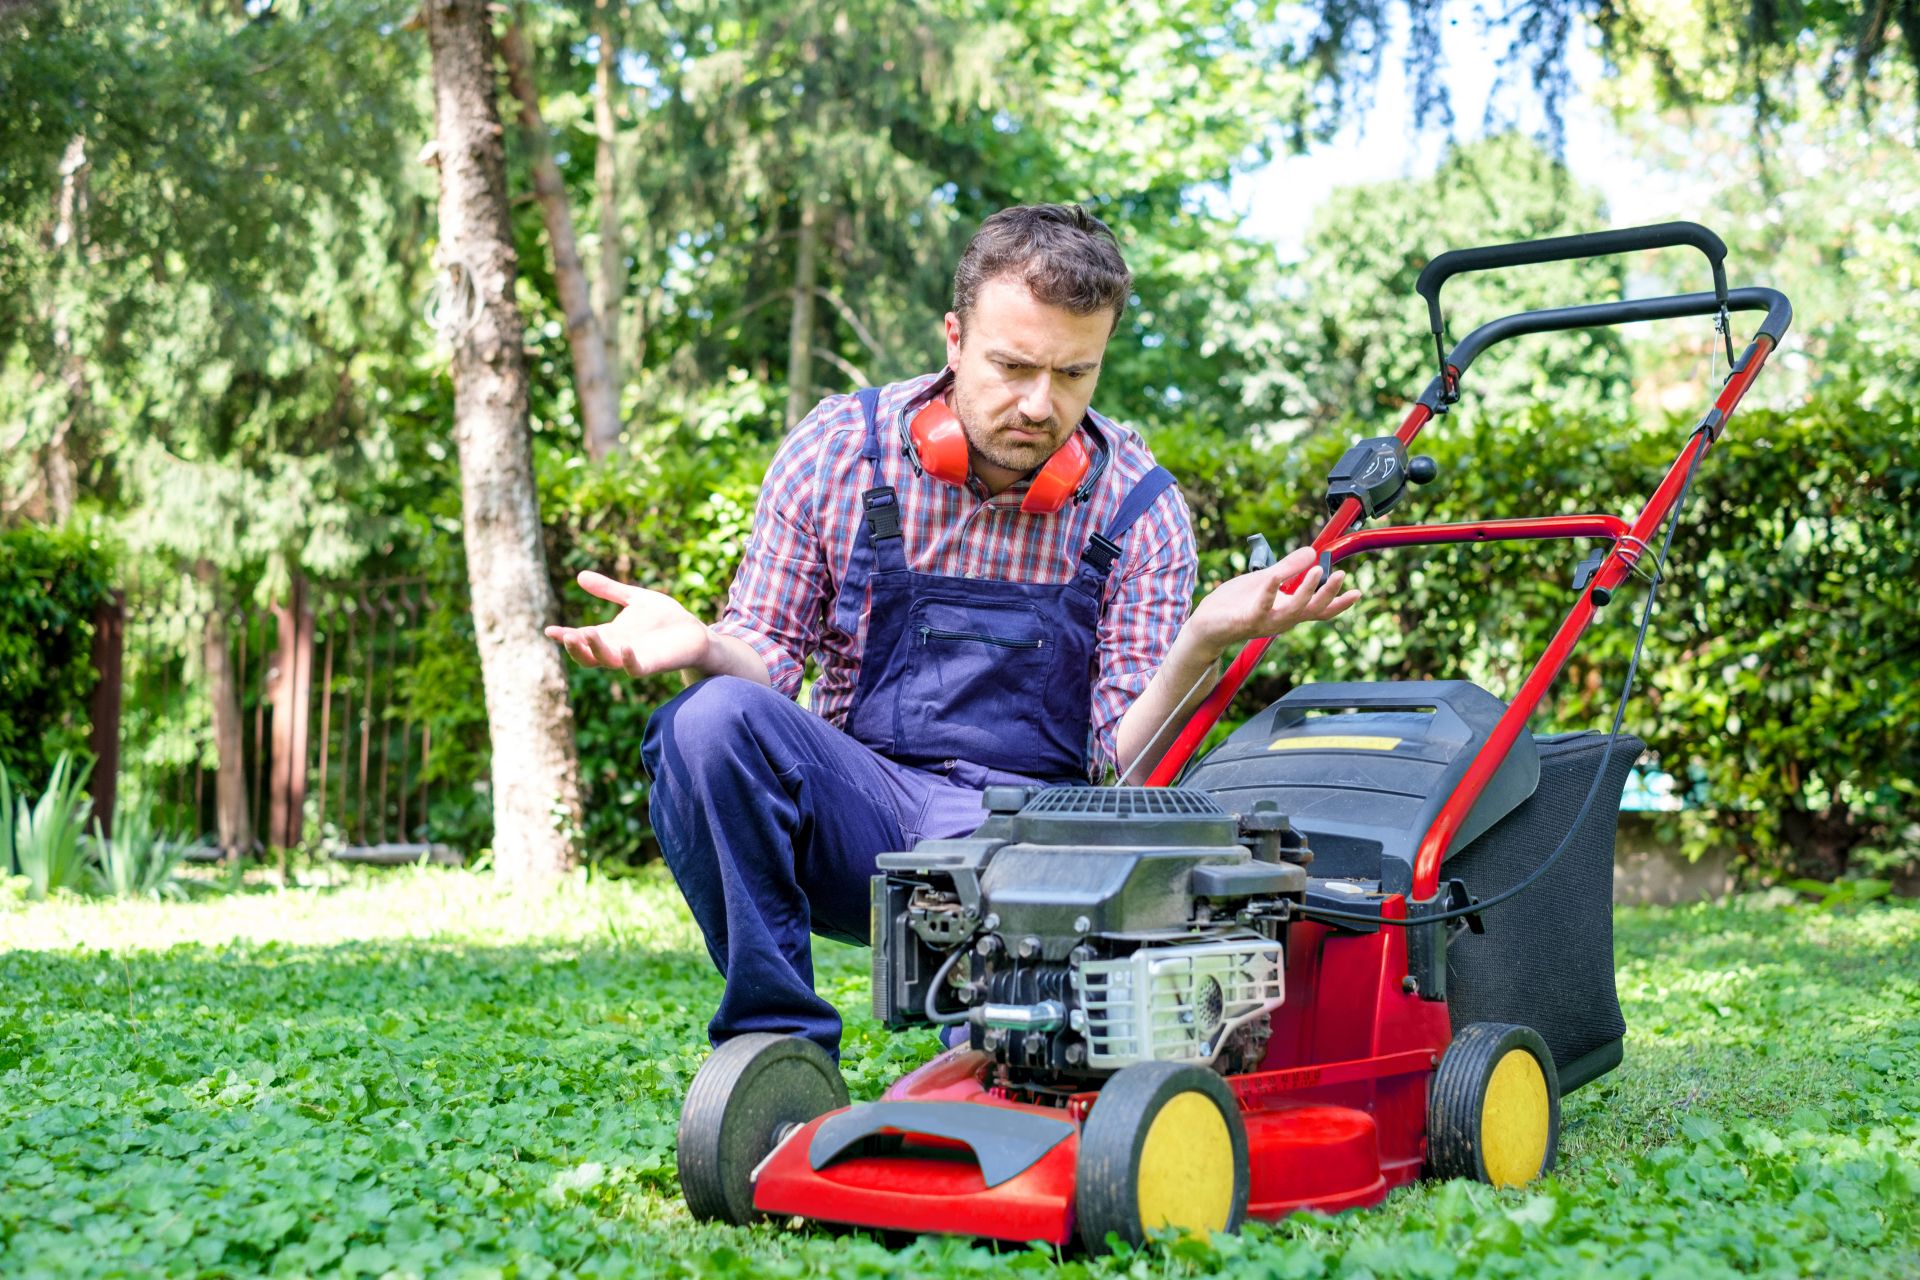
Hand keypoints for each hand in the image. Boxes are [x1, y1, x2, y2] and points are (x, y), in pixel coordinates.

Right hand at [544, 571, 714, 677]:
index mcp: (610, 636)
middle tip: (566, 634)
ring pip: (607, 662)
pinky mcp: (652, 664)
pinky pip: (636, 669)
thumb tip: (580, 575)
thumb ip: (609, 590)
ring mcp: (634, 659)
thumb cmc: (666, 618)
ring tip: (585, 632)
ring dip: (595, 650)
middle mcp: (618, 650)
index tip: (548, 630)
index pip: (581, 639)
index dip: (564, 636)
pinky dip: (629, 661)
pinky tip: (626, 648)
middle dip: (574, 647)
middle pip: (587, 656)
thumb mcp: (634, 598)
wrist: (696, 633)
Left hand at [1184, 545, 1361, 657]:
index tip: (1357, 592)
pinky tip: (1275, 577)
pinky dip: (1270, 592)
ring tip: (1318, 569)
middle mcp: (1282, 620)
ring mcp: (1266, 622)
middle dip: (1328, 593)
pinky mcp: (1246, 620)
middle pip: (1312, 610)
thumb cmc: (1235, 604)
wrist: (1206, 625)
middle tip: (1341, 574)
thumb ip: (1288, 567)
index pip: (1319, 609)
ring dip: (1306, 590)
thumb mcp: (1265, 580)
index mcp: (1288, 610)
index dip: (1339, 602)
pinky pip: (1261, 607)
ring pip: (1293, 610)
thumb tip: (1312, 552)